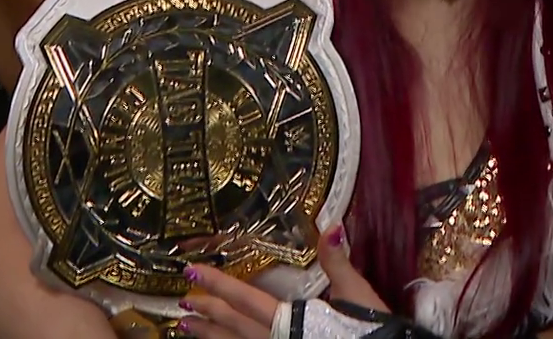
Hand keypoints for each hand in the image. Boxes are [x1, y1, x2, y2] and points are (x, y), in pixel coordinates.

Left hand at [179, 227, 387, 338]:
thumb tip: (332, 226)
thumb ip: (338, 262)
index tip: (192, 272)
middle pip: (232, 326)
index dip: (218, 285)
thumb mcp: (357, 294)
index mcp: (290, 321)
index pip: (245, 299)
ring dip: (209, 336)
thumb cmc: (370, 331)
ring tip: (185, 326)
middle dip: (206, 312)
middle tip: (182, 300)